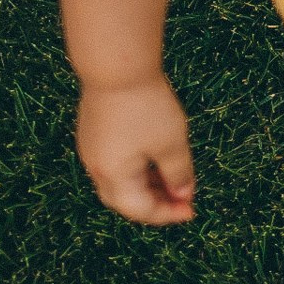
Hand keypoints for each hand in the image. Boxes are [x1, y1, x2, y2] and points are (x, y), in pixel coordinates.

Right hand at [77, 78, 194, 224]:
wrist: (118, 69)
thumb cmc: (147, 108)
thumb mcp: (172, 144)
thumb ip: (179, 173)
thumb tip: (183, 194)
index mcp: (114, 177)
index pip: (140, 210)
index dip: (167, 214)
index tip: (191, 211)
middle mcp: (96, 168)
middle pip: (125, 200)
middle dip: (155, 204)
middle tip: (182, 200)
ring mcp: (92, 150)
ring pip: (119, 181)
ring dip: (146, 186)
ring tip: (174, 180)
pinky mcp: (94, 133)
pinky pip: (115, 163)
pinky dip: (136, 169)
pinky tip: (156, 159)